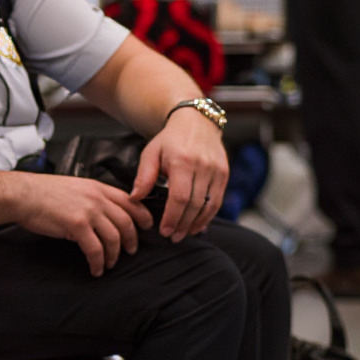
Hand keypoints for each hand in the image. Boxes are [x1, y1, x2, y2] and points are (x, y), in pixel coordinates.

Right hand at [7, 173, 152, 274]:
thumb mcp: (77, 187)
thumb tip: (105, 213)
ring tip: (111, 263)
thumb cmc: (44, 192)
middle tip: (131, 250)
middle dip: (132, 239)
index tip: (147, 226)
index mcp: (99, 188)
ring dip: (115, 254)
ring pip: (113, 237)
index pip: (131, 202)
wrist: (23, 194)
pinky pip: (95, 248)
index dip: (143, 216)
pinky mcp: (77, 225)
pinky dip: (98, 261)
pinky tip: (96, 268)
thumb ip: (94, 198)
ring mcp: (89, 212)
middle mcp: (98, 199)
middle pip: (126, 222)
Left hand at [133, 106, 230, 239]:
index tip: (164, 231)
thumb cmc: (170, 140)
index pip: (180, 197)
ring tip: (186, 233)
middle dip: (184, 224)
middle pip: (195, 204)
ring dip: (198, 222)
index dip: (173, 217)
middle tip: (174, 237)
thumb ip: (144, 177)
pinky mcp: (224, 173)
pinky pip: (218, 199)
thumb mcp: (151, 153)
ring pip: (209, 204)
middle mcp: (203, 166)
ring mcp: (217, 170)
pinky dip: (209, 214)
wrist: (196, 122)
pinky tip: (199, 223)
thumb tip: (134, 199)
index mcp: (182, 162)